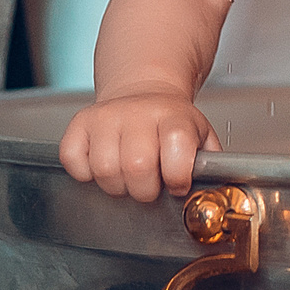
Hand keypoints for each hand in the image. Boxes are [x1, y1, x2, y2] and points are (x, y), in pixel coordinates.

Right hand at [60, 90, 220, 202]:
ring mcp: (106, 116)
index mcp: (173, 117)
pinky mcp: (80, 123)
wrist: (144, 92)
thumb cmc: (173, 126)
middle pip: (136, 167)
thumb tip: (216, 197)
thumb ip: (210, 167)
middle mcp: (138, 112)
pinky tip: (101, 165)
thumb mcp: (201, 137)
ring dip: (116, 186)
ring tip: (127, 177)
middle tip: (149, 186)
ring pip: (103, 169)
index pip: (176, 149)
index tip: (176, 184)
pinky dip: (85, 174)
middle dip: (144, 190)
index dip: (177, 177)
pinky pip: (73, 161)